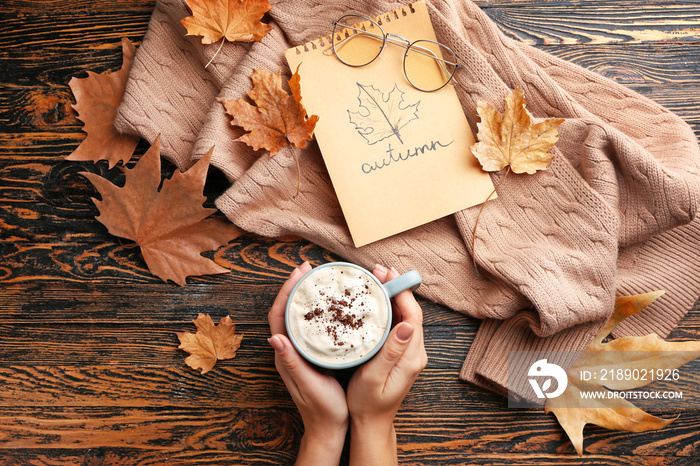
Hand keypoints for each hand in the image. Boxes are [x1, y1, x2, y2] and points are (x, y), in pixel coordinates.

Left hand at [268, 262, 348, 464]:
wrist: (329, 428)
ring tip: (317, 279)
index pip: (279, 316)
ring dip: (304, 296)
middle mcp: (289, 350)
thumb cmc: (322, 409)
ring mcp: (300, 352)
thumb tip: (275, 337)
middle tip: (309, 268)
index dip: (287, 292)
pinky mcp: (311, 355)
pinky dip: (316, 310)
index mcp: (285, 354)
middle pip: (287, 310)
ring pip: (298, 316)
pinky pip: (310, 326)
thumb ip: (292, 363)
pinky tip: (329, 305)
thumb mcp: (308, 385)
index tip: (299, 273)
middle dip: (295, 287)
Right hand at [346, 265, 427, 465]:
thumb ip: (392, 351)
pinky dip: (388, 308)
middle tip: (378, 270)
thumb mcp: (375, 377)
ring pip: (403, 316)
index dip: (402, 292)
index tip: (389, 275)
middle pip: (410, 311)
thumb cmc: (368, 404)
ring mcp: (408, 352)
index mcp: (411, 356)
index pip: (413, 316)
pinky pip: (397, 324)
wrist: (371, 423)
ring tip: (375, 279)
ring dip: (392, 295)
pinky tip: (375, 301)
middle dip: (396, 288)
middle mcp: (414, 352)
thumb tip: (406, 325)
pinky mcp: (399, 353)